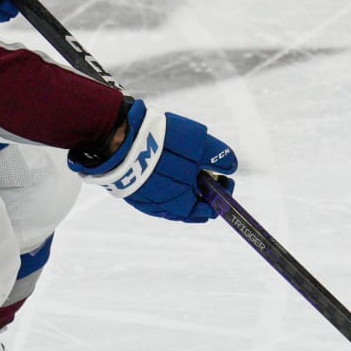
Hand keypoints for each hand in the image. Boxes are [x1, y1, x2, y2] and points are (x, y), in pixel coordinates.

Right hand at [69, 99, 237, 222]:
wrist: (119, 141)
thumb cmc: (163, 145)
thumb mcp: (201, 146)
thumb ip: (220, 157)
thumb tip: (231, 166)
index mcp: (184, 206)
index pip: (211, 209)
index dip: (222, 192)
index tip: (223, 176)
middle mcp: (164, 209)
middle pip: (191, 206)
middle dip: (201, 188)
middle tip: (203, 168)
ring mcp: (145, 201)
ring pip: (171, 198)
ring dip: (181, 184)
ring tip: (182, 161)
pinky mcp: (131, 191)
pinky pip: (153, 190)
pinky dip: (163, 180)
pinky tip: (162, 162)